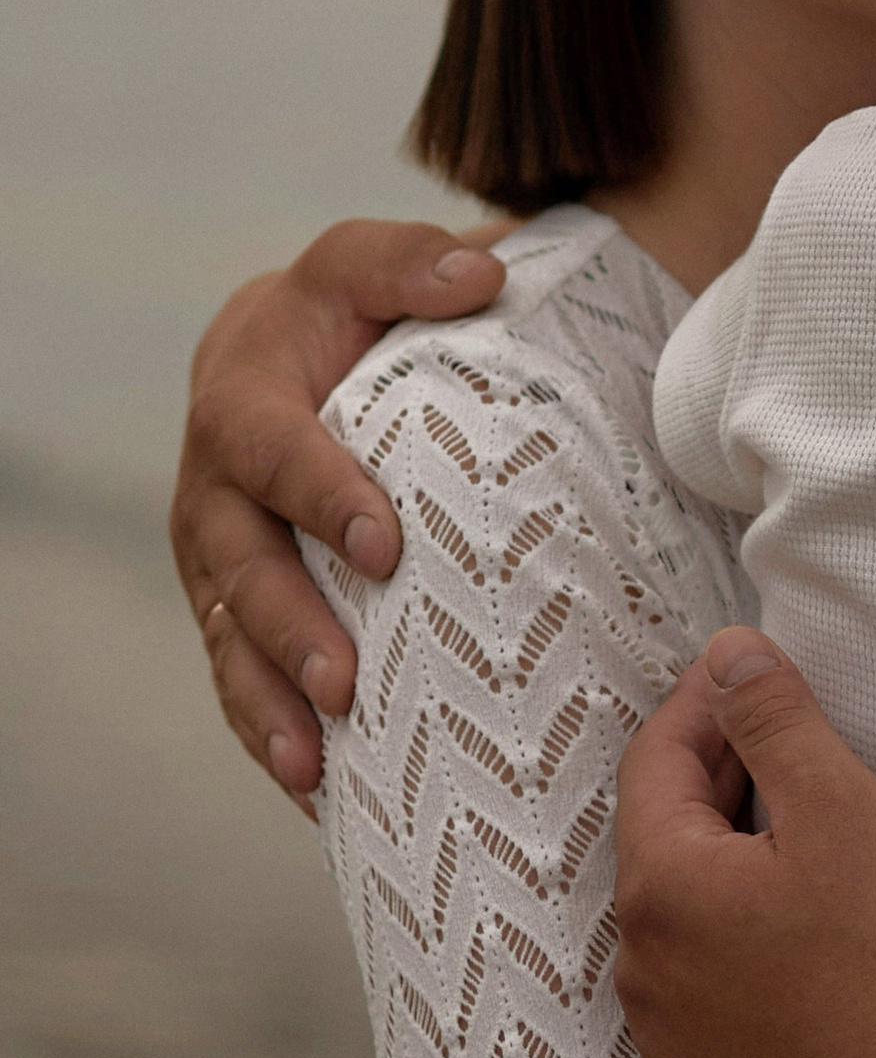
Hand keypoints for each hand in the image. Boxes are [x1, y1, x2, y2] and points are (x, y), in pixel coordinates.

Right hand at [170, 220, 508, 805]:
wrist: (294, 352)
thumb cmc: (352, 313)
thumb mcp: (372, 269)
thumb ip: (415, 265)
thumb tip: (480, 273)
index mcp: (245, 397)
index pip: (273, 448)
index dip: (321, 494)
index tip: (383, 545)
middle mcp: (213, 487)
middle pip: (240, 565)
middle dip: (290, 627)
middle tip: (346, 683)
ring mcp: (217, 559)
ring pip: (229, 639)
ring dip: (268, 703)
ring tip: (315, 761)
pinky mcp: (233, 609)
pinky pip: (240, 680)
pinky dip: (270, 735)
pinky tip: (317, 792)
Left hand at [614, 632, 875, 1057]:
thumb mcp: (844, 808)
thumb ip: (777, 720)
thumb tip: (729, 654)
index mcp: (659, 885)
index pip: (657, 760)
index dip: (705, 704)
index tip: (752, 673)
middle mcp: (639, 963)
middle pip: (664, 836)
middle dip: (720, 779)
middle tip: (791, 744)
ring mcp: (666, 1034)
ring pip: (681, 913)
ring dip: (726, 864)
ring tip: (801, 838)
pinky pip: (700, 984)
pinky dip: (734, 940)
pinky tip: (800, 934)